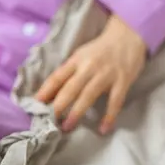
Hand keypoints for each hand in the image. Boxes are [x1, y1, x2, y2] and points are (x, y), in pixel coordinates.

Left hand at [35, 15, 146, 134]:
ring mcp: (106, 75)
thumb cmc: (101, 49)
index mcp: (76, 60)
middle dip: (58, 105)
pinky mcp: (122, 81)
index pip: (57, 76)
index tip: (36, 103)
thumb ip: (69, 71)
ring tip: (67, 127)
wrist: (128, 35)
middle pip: (70, 88)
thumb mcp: (81, 55)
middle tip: (49, 121)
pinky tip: (104, 129)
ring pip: (88, 95)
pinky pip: (115, 102)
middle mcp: (89, 67)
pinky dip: (109, 116)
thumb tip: (52, 91)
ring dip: (76, 112)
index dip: (45, 90)